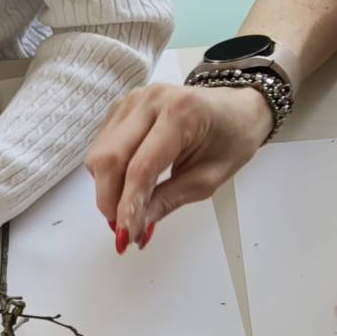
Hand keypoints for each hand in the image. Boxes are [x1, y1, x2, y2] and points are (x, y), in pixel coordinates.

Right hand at [85, 83, 272, 251]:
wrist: (236, 109)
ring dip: (107, 189)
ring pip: (99, 155)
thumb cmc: (231, 138)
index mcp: (181, 112)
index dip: (129, 205)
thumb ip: (170, 200)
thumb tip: (138, 225)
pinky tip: (128, 183)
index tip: (126, 235)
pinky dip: (108, 174)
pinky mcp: (121, 108)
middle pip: (110, 159)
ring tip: (128, 205)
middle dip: (110, 200)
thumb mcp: (210, 177)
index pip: (141, 167)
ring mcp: (132, 101)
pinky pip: (101, 147)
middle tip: (123, 227)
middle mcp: (151, 100)